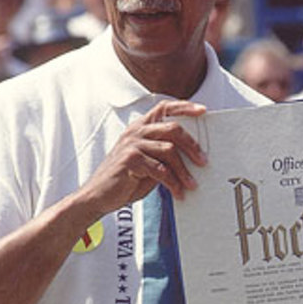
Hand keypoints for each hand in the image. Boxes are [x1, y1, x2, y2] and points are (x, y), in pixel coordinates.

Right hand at [79, 100, 207, 214]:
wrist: (99, 195)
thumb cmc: (126, 178)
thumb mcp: (148, 161)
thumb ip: (164, 153)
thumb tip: (193, 154)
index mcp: (140, 127)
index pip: (164, 108)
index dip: (184, 107)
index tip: (203, 111)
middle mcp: (136, 132)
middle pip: (173, 129)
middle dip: (192, 145)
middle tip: (203, 161)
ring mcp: (132, 144)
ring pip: (169, 150)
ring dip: (184, 171)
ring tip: (192, 184)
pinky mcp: (130, 160)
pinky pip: (160, 169)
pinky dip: (173, 182)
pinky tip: (177, 192)